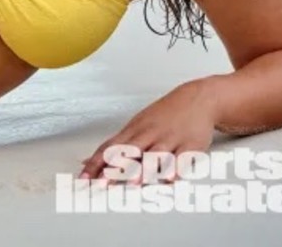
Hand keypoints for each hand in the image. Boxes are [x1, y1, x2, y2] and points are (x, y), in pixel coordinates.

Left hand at [79, 79, 219, 183]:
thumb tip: (88, 161)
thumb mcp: (136, 125)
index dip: (95, 163)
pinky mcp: (190, 145)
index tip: (84, 176)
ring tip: (132, 182)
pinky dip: (175, 169)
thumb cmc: (164, 115)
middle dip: (114, 168)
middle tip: (102, 183)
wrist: (197, 99)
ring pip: (154, 155)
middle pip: (128, 151)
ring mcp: (169, 139)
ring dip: (143, 169)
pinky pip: (182, 159)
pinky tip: (168, 179)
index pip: (110, 147)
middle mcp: (149, 134)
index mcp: (134, 130)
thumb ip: (115, 146)